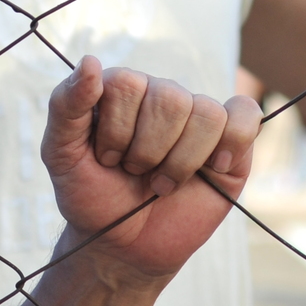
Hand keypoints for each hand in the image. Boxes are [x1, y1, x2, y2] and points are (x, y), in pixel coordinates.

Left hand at [41, 57, 258, 281]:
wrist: (124, 245)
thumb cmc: (91, 195)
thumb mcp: (60, 154)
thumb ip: (66, 105)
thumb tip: (90, 60)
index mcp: (120, 89)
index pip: (128, 83)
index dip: (118, 131)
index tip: (107, 159)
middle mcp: (160, 94)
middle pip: (171, 99)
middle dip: (148, 150)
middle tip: (135, 173)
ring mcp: (196, 117)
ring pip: (206, 113)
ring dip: (182, 161)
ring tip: (163, 183)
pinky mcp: (231, 142)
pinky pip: (245, 115)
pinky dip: (232, 142)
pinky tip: (215, 167)